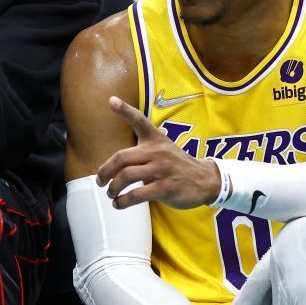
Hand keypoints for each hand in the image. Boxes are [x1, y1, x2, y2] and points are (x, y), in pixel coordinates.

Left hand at [95, 97, 220, 209]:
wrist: (206, 180)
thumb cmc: (177, 165)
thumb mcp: (163, 148)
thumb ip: (142, 150)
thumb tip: (114, 164)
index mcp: (155, 139)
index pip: (139, 120)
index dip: (124, 110)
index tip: (111, 100)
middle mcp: (157, 152)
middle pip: (122, 158)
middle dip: (105, 171)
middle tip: (99, 181)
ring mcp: (161, 170)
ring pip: (127, 176)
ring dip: (113, 188)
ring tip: (110, 194)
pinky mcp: (165, 188)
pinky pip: (137, 195)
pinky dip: (123, 201)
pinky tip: (119, 204)